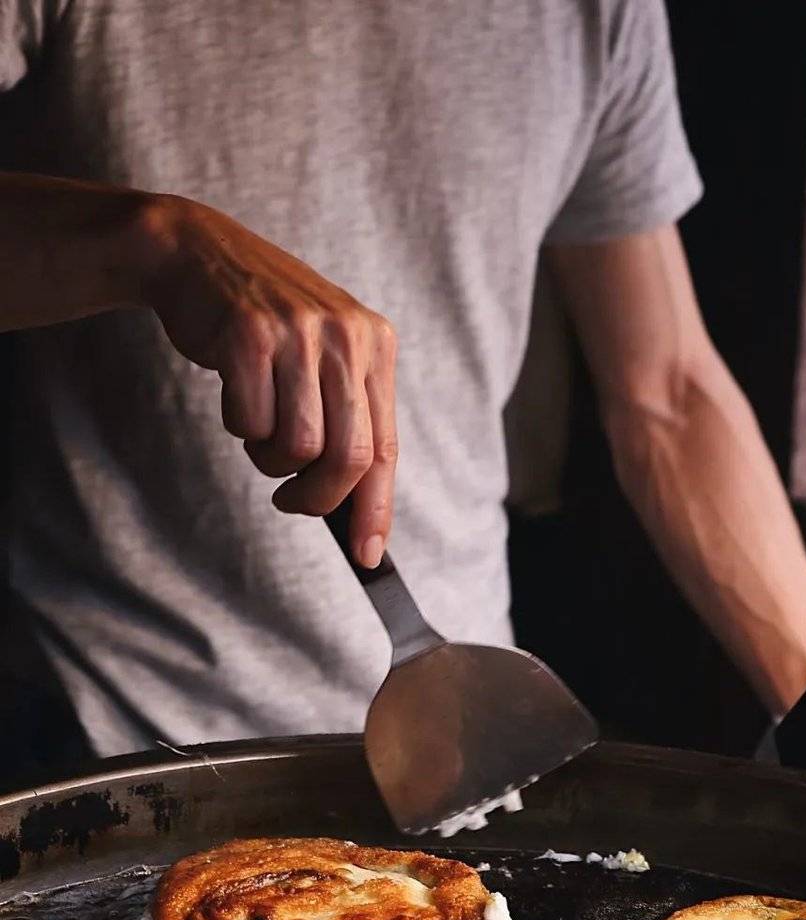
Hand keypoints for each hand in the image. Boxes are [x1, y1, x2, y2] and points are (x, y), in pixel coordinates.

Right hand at [138, 195, 397, 565]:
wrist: (197, 254)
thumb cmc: (261, 327)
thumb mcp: (321, 360)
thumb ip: (345, 421)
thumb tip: (356, 510)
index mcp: (375, 346)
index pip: (385, 448)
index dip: (376, 508)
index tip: (367, 554)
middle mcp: (347, 336)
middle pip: (348, 458)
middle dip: (317, 497)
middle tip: (290, 499)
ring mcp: (300, 332)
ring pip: (299, 447)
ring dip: (270, 458)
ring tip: (259, 427)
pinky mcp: (250, 334)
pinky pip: (251, 421)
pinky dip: (239, 425)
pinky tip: (236, 394)